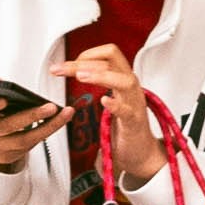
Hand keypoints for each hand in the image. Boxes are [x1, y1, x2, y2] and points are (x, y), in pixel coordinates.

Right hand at [0, 85, 64, 172]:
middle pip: (6, 126)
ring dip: (47, 125)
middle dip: (29, 117)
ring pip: (24, 139)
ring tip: (63, 112)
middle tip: (49, 107)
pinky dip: (49, 129)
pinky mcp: (12, 154)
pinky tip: (63, 117)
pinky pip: (33, 142)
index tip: (4, 100)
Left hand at [69, 47, 160, 181]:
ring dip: (100, 75)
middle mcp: (131, 87)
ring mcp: (134, 103)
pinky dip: (116, 105)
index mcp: (124, 79)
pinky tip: (105, 101)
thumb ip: (101, 83)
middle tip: (61, 69)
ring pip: (123, 80)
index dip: (89, 54)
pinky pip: (127, 110)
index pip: (109, 53)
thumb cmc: (126, 125)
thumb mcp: (113, 97)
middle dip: (82, 63)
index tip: (70, 64)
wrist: (142, 151)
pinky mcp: (134, 122)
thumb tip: (75, 70)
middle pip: (111, 62)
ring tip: (81, 76)